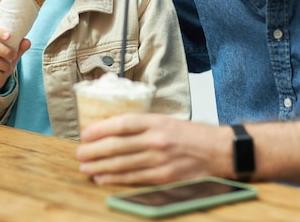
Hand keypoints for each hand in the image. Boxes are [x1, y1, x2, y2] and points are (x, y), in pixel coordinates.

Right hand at [0, 25, 30, 91]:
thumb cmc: (2, 59)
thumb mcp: (12, 52)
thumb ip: (20, 47)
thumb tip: (27, 42)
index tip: (9, 36)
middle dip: (6, 51)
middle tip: (14, 56)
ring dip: (5, 66)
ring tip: (7, 67)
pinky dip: (0, 75)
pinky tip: (1, 74)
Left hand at [76, 114, 231, 185]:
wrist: (220, 151)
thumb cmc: (192, 135)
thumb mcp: (167, 120)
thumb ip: (143, 124)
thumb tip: (114, 127)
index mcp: (157, 121)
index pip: (122, 123)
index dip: (100, 129)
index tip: (85, 134)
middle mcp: (157, 139)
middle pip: (118, 145)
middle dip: (94, 151)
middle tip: (79, 153)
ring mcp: (161, 160)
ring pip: (122, 163)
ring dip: (100, 166)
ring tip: (85, 168)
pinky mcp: (165, 177)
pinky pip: (134, 179)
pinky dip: (115, 179)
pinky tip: (102, 178)